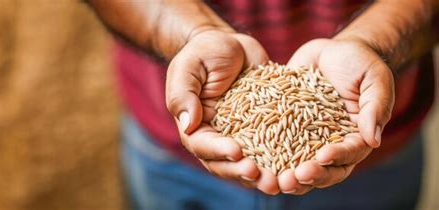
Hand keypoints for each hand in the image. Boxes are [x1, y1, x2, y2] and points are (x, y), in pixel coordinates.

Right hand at [166, 30, 279, 193]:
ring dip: (264, 175)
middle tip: (264, 178)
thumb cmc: (203, 53)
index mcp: (196, 126)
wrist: (230, 45)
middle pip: (226, 164)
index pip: (203, 145)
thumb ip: (183, 95)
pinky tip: (298, 165)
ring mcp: (240, 135)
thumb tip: (188, 125)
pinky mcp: (262, 129)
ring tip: (281, 182)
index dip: (219, 152)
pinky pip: (271, 148)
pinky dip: (282, 159)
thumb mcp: (189, 68)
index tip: (237, 152)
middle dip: (244, 172)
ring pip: (249, 163)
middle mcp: (217, 136)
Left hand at [278, 38, 394, 193]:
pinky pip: (275, 145)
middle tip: (292, 178)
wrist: (331, 51)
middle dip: (309, 176)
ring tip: (273, 179)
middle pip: (323, 169)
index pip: (349, 154)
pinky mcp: (286, 128)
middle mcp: (331, 144)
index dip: (336, 158)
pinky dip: (266, 155)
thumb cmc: (359, 62)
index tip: (322, 156)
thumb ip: (375, 107)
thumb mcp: (374, 79)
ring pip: (298, 165)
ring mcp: (306, 139)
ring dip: (286, 175)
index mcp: (356, 137)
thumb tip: (374, 140)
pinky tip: (253, 159)